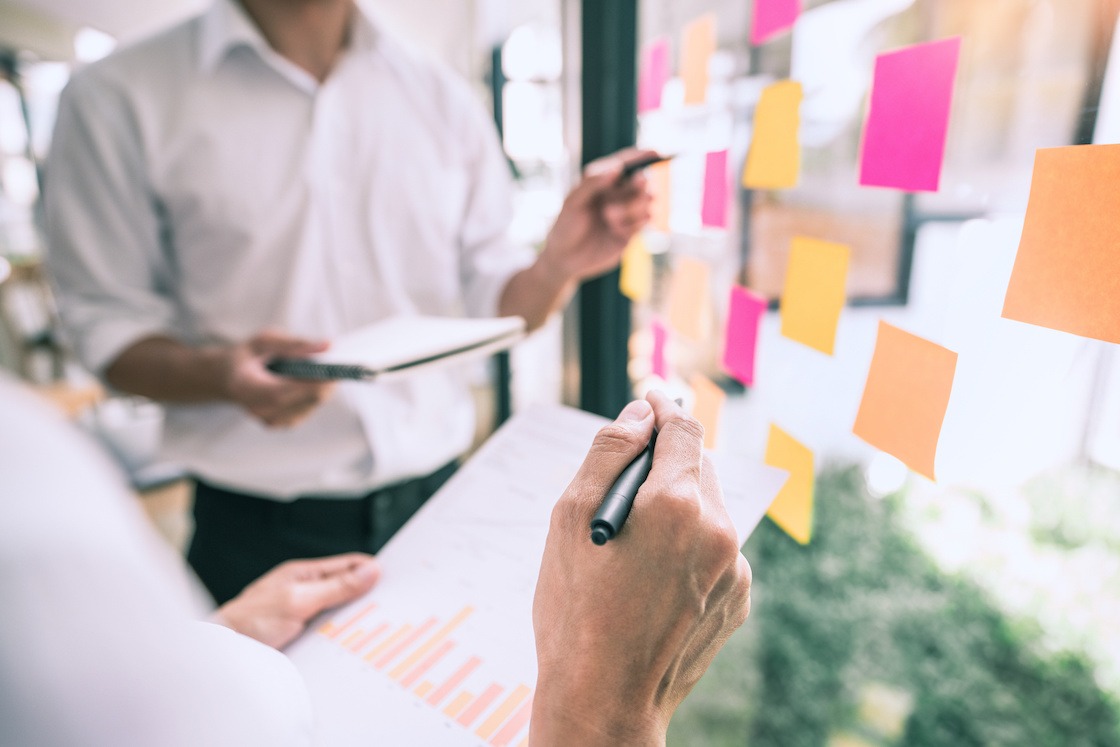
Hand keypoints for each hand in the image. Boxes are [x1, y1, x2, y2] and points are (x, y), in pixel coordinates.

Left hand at [214, 553, 380, 649]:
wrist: (222, 651)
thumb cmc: (251, 620)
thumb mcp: (299, 600)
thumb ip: (335, 587)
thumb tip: (370, 570)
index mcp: (305, 574)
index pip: (348, 565)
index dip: (372, 570)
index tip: (395, 579)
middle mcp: (306, 591)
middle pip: (347, 589)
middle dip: (368, 596)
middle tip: (392, 605)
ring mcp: (303, 613)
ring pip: (340, 612)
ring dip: (355, 619)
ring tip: (377, 626)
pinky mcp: (301, 635)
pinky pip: (330, 632)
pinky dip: (342, 636)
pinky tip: (353, 644)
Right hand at [224, 329, 335, 427]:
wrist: (228, 377)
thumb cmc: (248, 356)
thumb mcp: (265, 341)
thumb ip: (295, 344)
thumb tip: (328, 346)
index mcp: (246, 388)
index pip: (286, 390)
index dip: (314, 381)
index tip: (336, 367)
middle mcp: (258, 409)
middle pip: (306, 400)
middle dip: (326, 382)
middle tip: (340, 363)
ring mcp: (269, 420)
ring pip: (312, 405)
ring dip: (323, 387)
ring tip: (326, 368)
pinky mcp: (281, 424)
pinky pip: (308, 409)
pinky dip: (315, 393)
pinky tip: (314, 380)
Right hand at [530, 391, 750, 745]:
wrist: (605, 701)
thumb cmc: (575, 613)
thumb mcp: (569, 521)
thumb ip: (608, 454)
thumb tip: (639, 414)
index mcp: (676, 504)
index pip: (681, 429)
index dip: (662, 408)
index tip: (649, 400)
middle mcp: (718, 531)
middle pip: (698, 467)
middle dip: (666, 463)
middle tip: (625, 485)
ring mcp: (734, 569)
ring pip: (709, 510)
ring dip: (679, 508)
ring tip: (633, 547)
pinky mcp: (738, 599)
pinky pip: (719, 551)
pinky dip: (692, 548)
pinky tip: (653, 579)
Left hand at [539, 148, 656, 282]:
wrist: (565, 259)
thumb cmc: (565, 226)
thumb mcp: (573, 202)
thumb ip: (593, 182)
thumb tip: (617, 167)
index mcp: (603, 182)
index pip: (626, 163)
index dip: (642, 157)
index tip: (655, 153)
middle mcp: (617, 195)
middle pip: (641, 182)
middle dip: (639, 183)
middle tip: (638, 181)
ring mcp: (626, 213)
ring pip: (646, 202)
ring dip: (632, 207)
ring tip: (609, 215)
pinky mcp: (631, 232)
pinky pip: (643, 222)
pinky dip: (632, 224)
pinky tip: (615, 230)